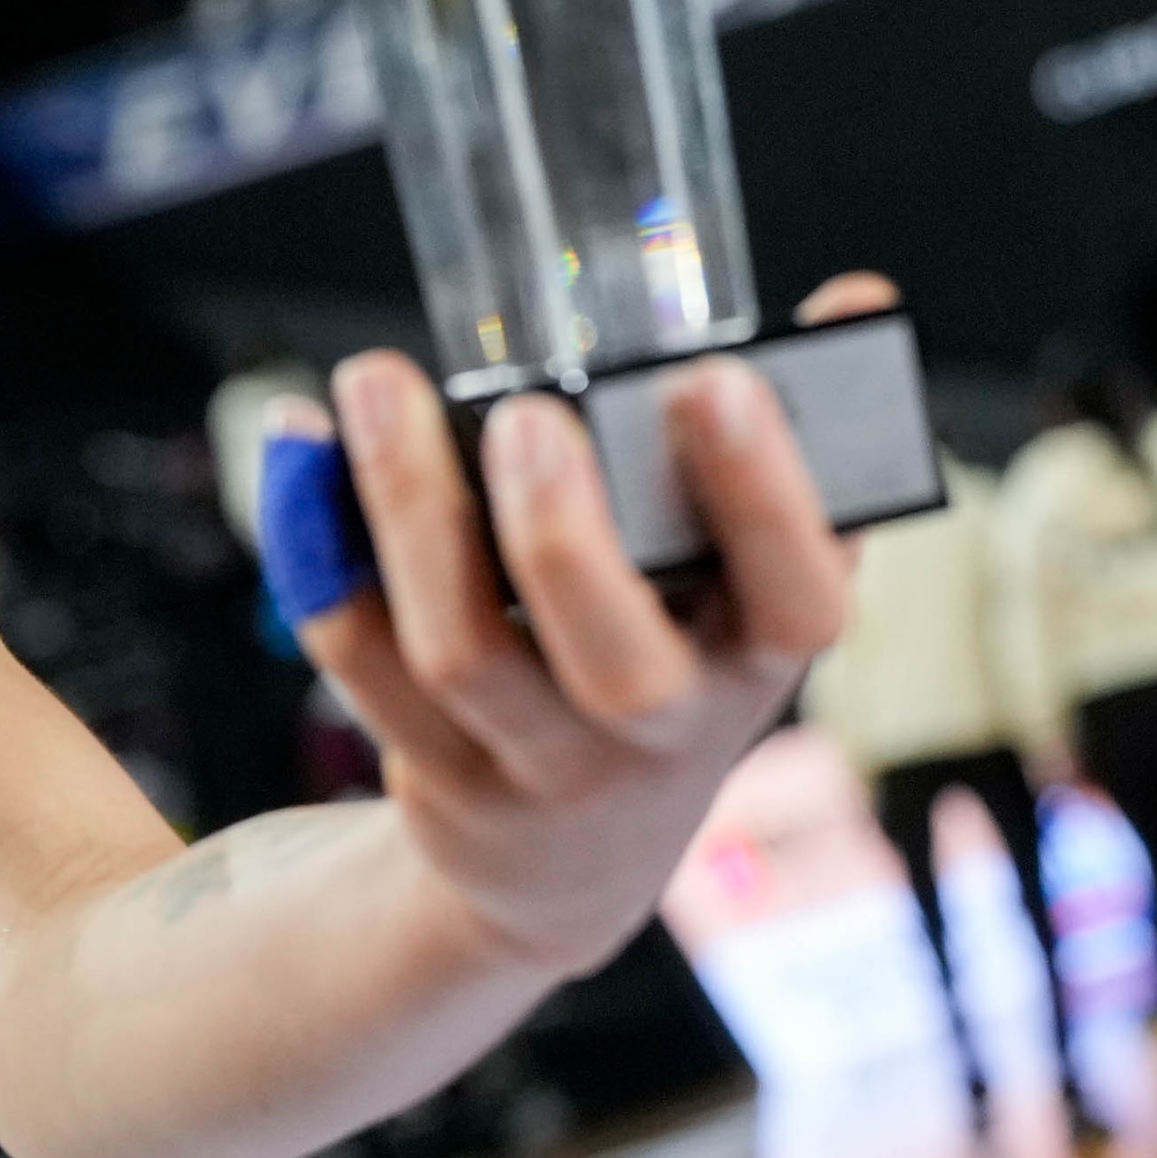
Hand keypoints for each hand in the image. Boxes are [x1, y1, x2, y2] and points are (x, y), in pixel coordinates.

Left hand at [288, 303, 864, 975]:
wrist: (572, 860)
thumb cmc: (675, 658)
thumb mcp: (750, 577)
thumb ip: (799, 440)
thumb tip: (856, 297)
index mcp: (758, 655)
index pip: (798, 599)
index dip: (765, 501)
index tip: (715, 382)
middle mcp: (658, 729)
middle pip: (616, 666)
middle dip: (566, 537)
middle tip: (525, 414)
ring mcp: (539, 763)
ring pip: (463, 658)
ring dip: (411, 514)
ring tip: (375, 387)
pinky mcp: (433, 769)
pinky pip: (361, 664)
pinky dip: (318, 554)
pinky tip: (299, 449)